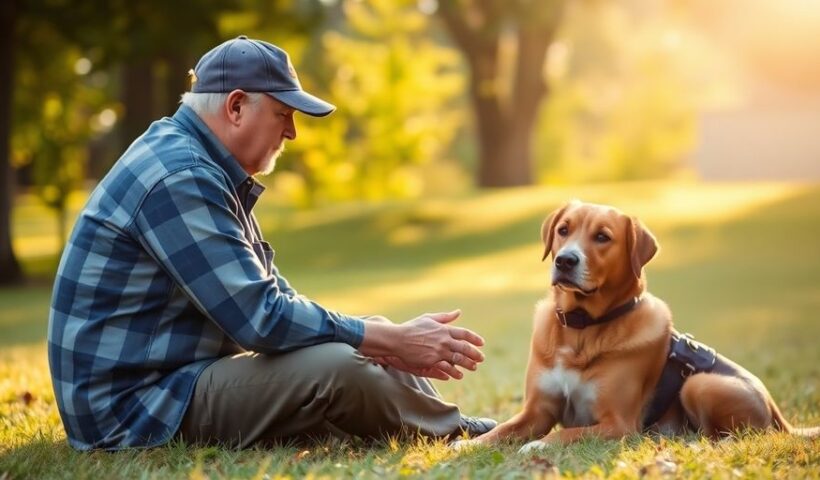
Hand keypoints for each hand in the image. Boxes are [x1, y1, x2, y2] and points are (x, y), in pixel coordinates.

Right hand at [359, 309, 485, 379]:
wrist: (398, 338)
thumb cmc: (412, 327)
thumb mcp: (429, 318)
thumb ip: (445, 317)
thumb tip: (458, 312)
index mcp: (444, 329)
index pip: (464, 334)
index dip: (475, 339)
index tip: (481, 343)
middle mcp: (443, 340)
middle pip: (464, 347)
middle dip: (475, 354)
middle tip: (481, 358)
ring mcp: (438, 350)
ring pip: (458, 358)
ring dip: (468, 364)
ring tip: (474, 367)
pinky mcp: (431, 360)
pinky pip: (446, 367)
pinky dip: (454, 372)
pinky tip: (459, 375)